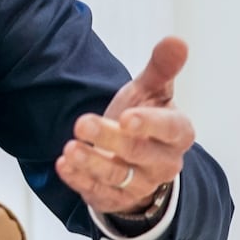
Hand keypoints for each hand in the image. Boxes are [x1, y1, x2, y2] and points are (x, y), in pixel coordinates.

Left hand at [56, 36, 195, 215]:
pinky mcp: (116, 199)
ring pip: (117, 175)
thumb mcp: (152, 92)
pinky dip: (79, 180)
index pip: (170, 129)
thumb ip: (161, 68)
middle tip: (82, 122)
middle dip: (109, 139)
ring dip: (91, 163)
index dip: (150, 124)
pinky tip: (63, 165)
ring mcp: (140, 184)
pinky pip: (98, 192)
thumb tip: (176, 41)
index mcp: (177, 134)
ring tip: (69, 148)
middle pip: (138, 152)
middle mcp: (163, 163)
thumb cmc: (143, 119)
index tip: (127, 117)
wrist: (134, 158)